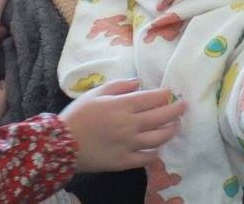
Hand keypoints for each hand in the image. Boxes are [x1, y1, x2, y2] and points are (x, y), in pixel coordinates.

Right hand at [60, 79, 185, 172]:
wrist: (60, 145)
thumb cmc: (77, 115)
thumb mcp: (95, 93)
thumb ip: (119, 86)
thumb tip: (138, 82)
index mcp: (122, 106)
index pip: (153, 98)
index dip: (166, 95)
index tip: (171, 93)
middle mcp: (130, 125)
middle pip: (161, 117)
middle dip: (176, 110)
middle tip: (183, 106)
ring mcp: (128, 144)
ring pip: (159, 138)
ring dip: (170, 130)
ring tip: (175, 125)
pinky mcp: (123, 161)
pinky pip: (146, 158)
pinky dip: (155, 153)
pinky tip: (158, 148)